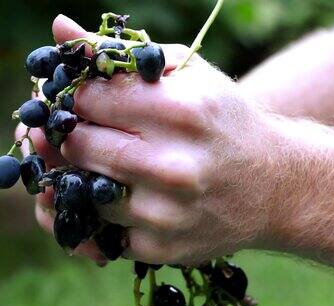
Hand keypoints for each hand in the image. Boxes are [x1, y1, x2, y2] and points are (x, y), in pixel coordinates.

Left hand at [18, 14, 279, 265]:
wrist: (274, 186)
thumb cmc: (222, 120)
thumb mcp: (187, 73)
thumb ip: (121, 52)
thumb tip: (59, 28)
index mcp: (181, 112)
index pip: (90, 98)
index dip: (73, 97)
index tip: (76, 99)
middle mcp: (173, 166)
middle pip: (79, 146)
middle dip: (67, 134)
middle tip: (71, 129)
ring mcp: (166, 214)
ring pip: (81, 192)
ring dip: (73, 175)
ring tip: (89, 160)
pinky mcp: (161, 248)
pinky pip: (98, 233)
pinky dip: (89, 214)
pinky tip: (99, 197)